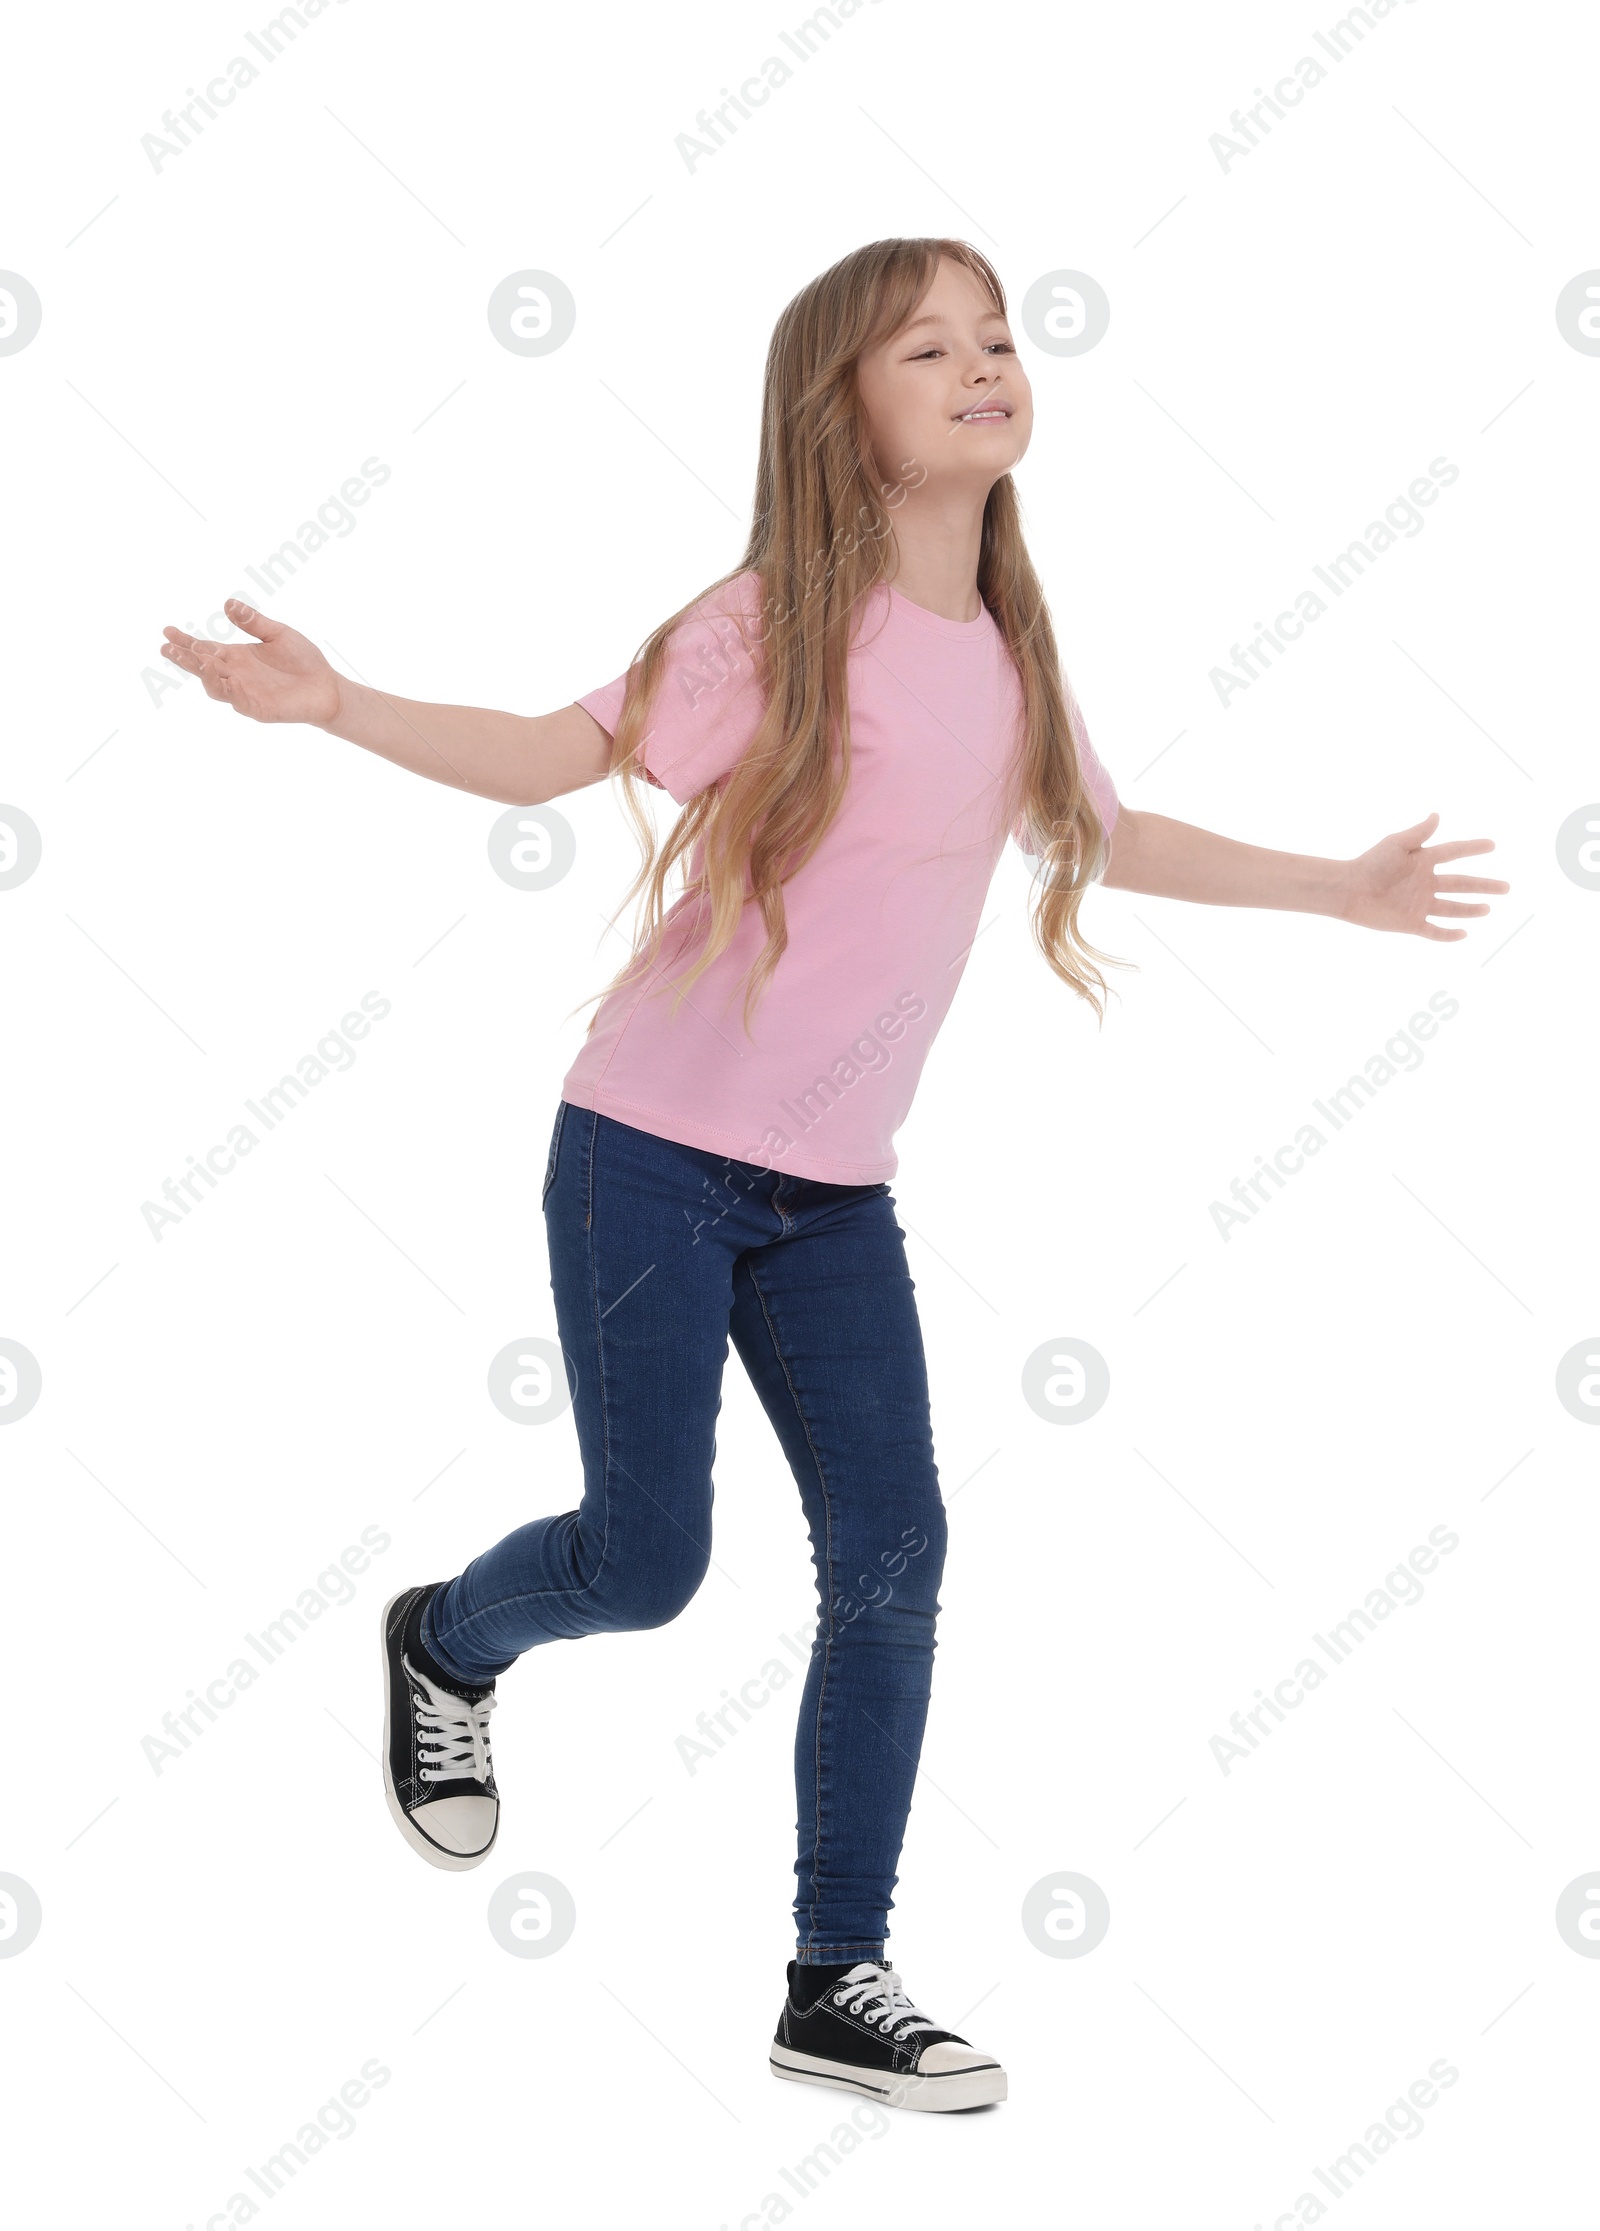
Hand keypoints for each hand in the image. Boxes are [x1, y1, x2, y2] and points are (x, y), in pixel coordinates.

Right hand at [160, 599, 342, 726]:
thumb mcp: (277, 633)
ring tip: (200, 661)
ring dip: (206, 676)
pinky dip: (233, 692)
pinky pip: (241, 703)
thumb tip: (228, 603)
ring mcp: (246, 694)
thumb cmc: (302, 660)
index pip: (204, 648)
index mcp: (236, 656)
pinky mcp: (260, 710)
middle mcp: (235, 675)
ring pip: (216, 688)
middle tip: (168, 649)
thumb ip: (253, 622)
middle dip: (186, 659)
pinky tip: (229, 681)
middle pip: (203, 668)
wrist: (327, 685)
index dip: (185, 642)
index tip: (167, 631)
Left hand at [1341, 813, 1508, 939]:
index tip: (1493, 845)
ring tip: (1488, 908)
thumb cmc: (1369, 863)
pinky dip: (1448, 935)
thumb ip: (1418, 833)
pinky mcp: (1410, 923)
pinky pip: (1434, 931)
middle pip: (1461, 884)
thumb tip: (1437, 815)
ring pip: (1452, 908)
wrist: (1348, 890)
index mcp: (1423, 861)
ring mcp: (1419, 904)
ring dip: (1470, 909)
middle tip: (1506, 887)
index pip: (1454, 852)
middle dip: (1484, 886)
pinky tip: (1464, 934)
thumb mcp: (1395, 844)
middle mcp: (1424, 882)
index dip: (1472, 848)